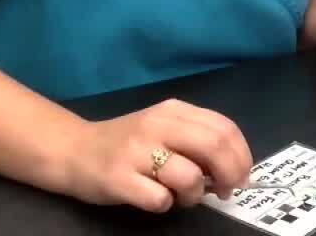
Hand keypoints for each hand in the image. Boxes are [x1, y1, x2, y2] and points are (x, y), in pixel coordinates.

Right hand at [62, 99, 252, 212]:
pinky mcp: (119, 178)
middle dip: (230, 175)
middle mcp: (157, 125)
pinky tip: (154, 197)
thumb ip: (196, 140)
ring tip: (182, 196)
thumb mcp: (163, 128)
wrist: (74, 150)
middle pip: (214, 147)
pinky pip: (160, 199)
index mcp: (174, 110)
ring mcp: (137, 151)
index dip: (241, 156)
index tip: (241, 176)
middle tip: (225, 192)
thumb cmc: (127, 143)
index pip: (224, 128)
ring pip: (190, 176)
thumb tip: (232, 168)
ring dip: (195, 195)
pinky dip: (165, 204)